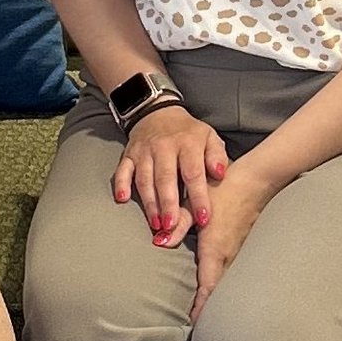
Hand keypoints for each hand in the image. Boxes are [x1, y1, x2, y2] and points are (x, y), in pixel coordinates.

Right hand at [112, 103, 229, 247]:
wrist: (158, 113)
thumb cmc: (187, 132)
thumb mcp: (210, 137)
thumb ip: (217, 156)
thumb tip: (220, 173)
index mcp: (187, 144)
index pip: (193, 173)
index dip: (198, 197)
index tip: (203, 218)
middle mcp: (163, 147)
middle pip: (165, 179)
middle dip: (169, 204)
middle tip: (173, 226)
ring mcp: (144, 152)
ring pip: (144, 179)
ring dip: (149, 203)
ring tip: (156, 224)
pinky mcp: (129, 155)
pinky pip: (122, 170)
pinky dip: (121, 185)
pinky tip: (122, 199)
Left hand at [188, 165, 269, 322]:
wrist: (256, 180)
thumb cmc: (222, 190)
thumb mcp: (194, 205)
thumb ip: (176, 224)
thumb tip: (159, 241)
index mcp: (216, 248)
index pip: (208, 286)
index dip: (202, 306)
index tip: (195, 324)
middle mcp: (229, 255)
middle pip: (219, 290)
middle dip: (210, 310)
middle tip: (199, 328)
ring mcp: (239, 251)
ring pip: (227, 282)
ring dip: (217, 298)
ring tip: (207, 316)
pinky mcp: (243, 246)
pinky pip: (232, 272)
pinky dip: (224, 285)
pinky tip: (218, 289)